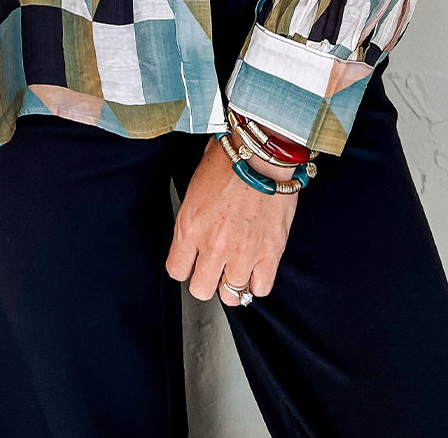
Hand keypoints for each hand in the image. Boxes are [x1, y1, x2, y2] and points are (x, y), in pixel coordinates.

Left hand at [166, 135, 298, 306]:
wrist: (261, 153)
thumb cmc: (229, 160)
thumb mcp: (194, 189)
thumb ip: (191, 221)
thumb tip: (193, 238)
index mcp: (190, 227)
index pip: (176, 270)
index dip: (185, 266)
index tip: (192, 261)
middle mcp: (214, 245)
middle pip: (201, 289)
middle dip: (206, 279)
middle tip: (215, 265)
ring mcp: (243, 252)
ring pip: (231, 294)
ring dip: (233, 281)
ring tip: (238, 265)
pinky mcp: (270, 253)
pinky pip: (260, 288)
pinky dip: (258, 281)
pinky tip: (256, 267)